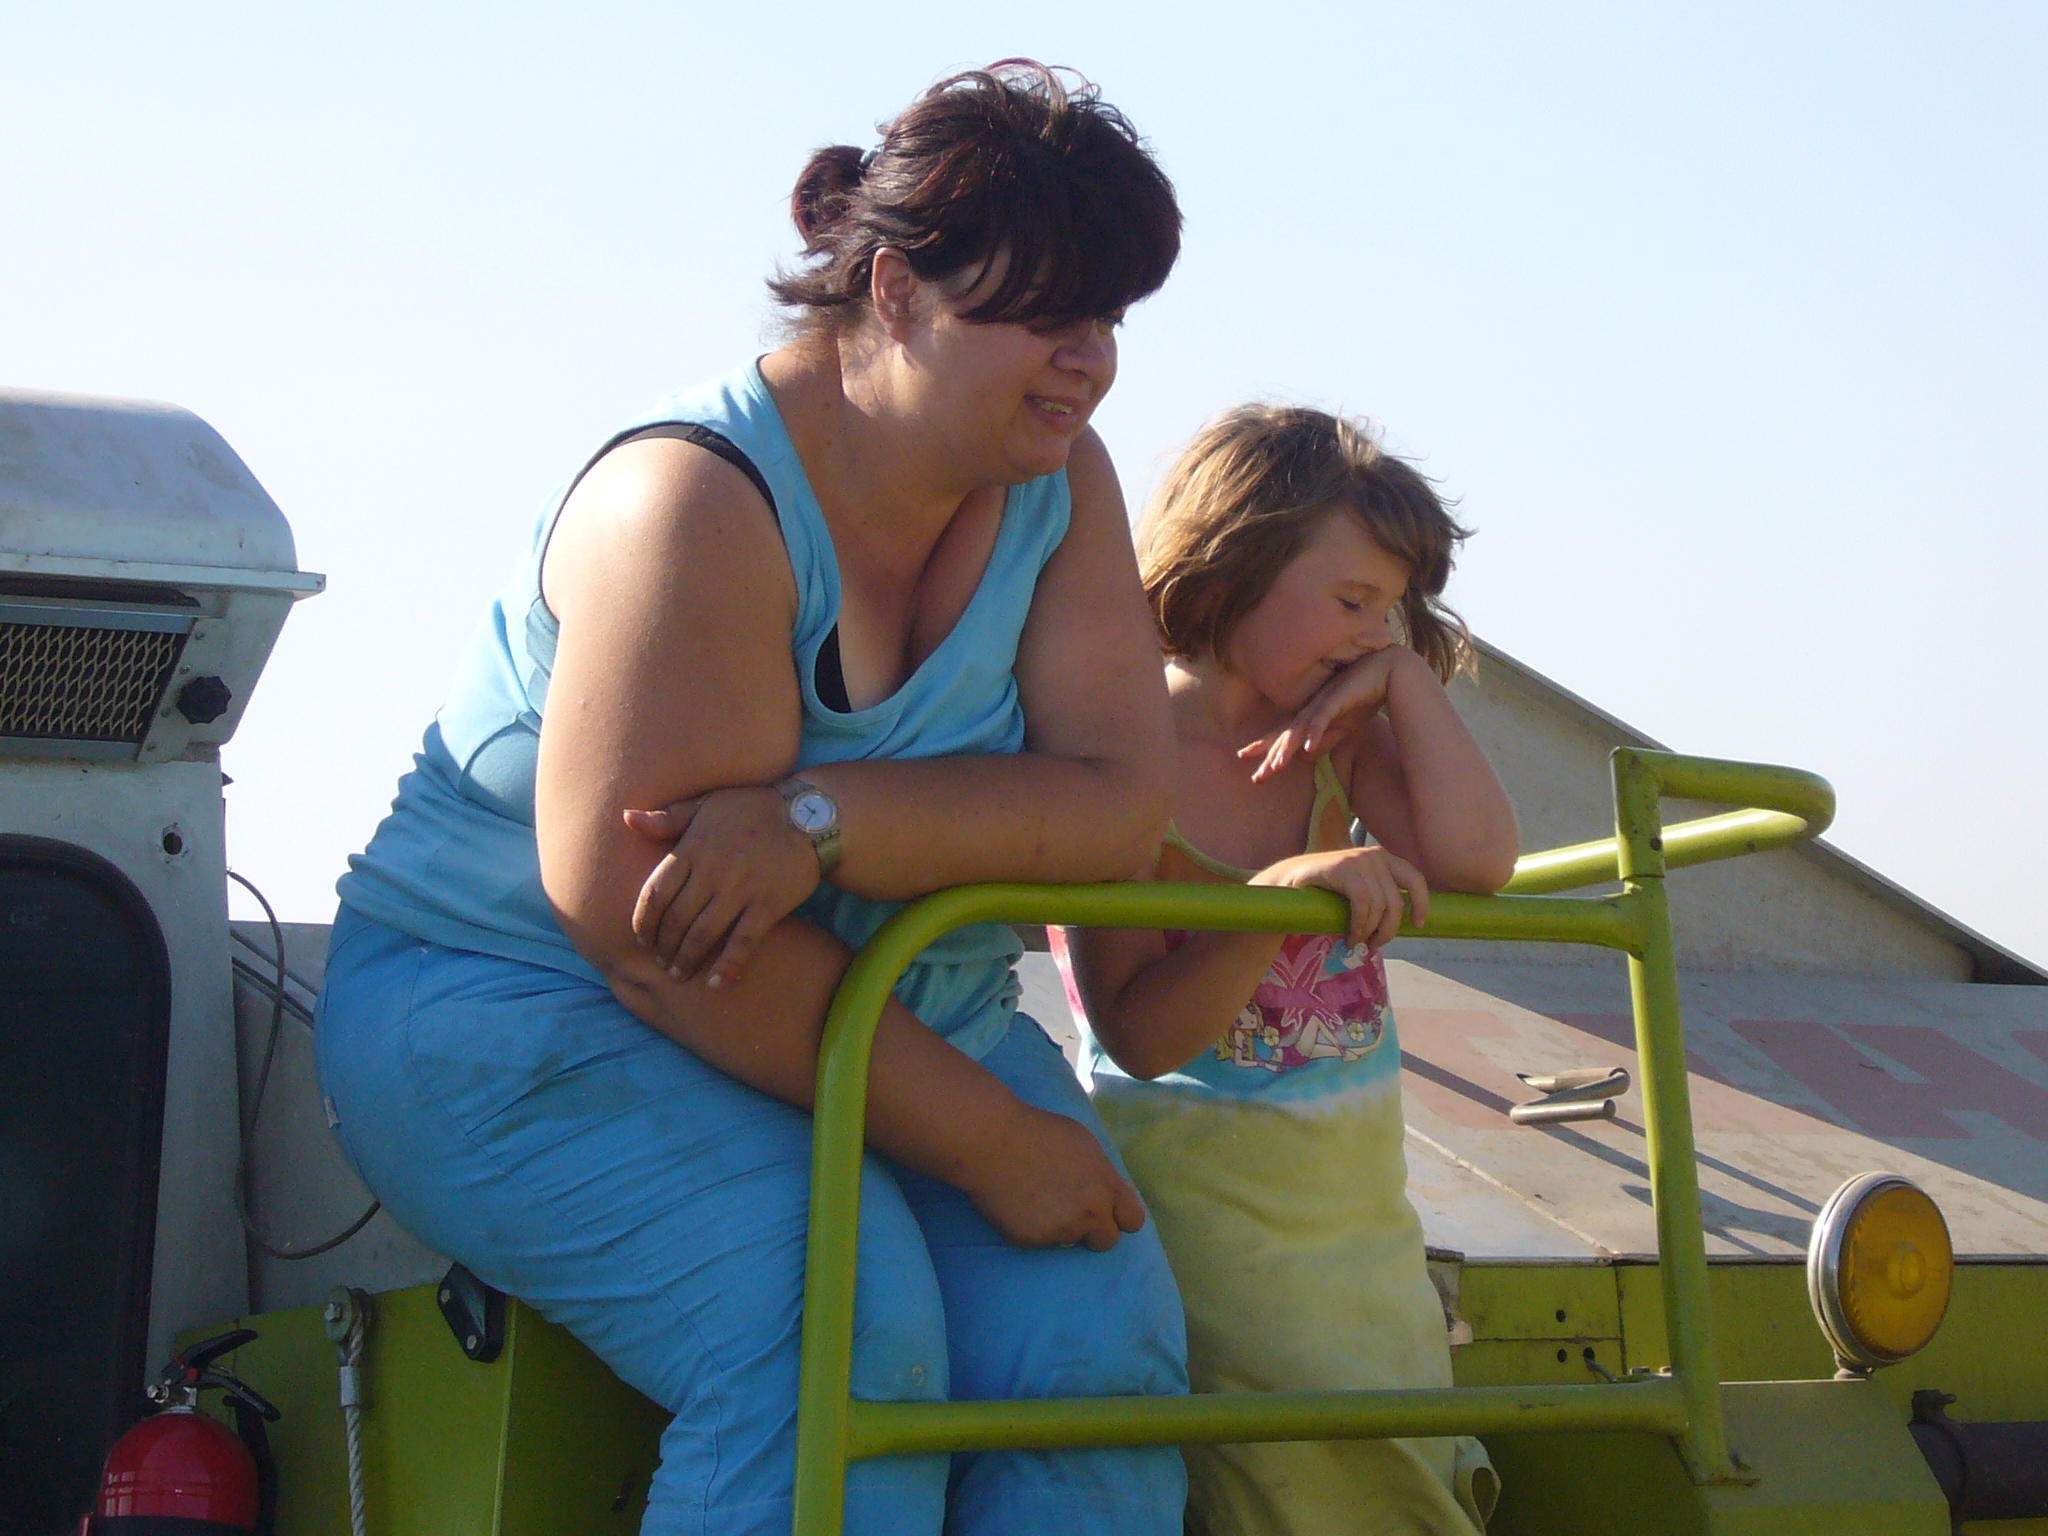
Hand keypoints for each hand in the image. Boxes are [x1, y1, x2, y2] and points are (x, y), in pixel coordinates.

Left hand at [622, 788, 820, 988]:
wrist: (810, 814)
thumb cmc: (752, 808)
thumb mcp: (707, 804)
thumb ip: (668, 818)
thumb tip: (626, 818)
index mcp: (694, 847)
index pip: (656, 892)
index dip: (644, 921)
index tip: (641, 937)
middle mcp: (713, 871)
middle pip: (676, 919)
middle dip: (663, 946)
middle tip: (659, 962)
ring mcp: (741, 889)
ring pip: (703, 934)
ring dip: (686, 959)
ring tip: (679, 975)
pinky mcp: (768, 905)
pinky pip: (743, 941)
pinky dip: (727, 965)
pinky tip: (714, 984)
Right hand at [961, 1104, 1148, 1250]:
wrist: (990, 1139)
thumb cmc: (1037, 1131)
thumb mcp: (1084, 1143)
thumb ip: (1102, 1173)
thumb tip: (1109, 1192)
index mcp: (1106, 1185)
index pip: (1133, 1220)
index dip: (1120, 1217)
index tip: (1108, 1213)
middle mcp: (1089, 1212)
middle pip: (1107, 1241)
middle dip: (1094, 1231)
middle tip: (1073, 1213)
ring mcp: (1060, 1229)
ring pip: (1069, 1240)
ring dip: (1060, 1226)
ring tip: (1037, 1198)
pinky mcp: (1031, 1240)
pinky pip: (1039, 1241)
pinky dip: (1032, 1228)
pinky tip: (1018, 1204)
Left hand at [1239, 646, 1417, 783]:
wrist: (1384, 672)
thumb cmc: (1362, 698)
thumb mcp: (1344, 728)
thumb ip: (1325, 741)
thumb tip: (1305, 756)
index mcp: (1310, 718)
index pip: (1282, 738)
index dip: (1266, 752)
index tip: (1254, 771)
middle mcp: (1310, 711)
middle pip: (1284, 737)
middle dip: (1269, 757)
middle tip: (1256, 778)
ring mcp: (1321, 704)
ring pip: (1298, 729)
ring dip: (1287, 748)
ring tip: (1275, 766)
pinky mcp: (1336, 699)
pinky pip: (1322, 717)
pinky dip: (1314, 731)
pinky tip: (1308, 746)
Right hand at [1251, 844, 1429, 951]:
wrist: (1287, 881)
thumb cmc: (1325, 891)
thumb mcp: (1358, 888)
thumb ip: (1378, 896)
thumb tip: (1400, 924)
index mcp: (1383, 858)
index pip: (1414, 878)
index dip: (1421, 903)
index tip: (1418, 924)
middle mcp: (1375, 855)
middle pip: (1396, 902)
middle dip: (1387, 930)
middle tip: (1374, 946)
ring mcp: (1359, 860)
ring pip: (1379, 907)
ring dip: (1368, 932)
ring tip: (1356, 942)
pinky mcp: (1343, 868)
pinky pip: (1362, 904)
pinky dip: (1358, 926)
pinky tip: (1349, 936)